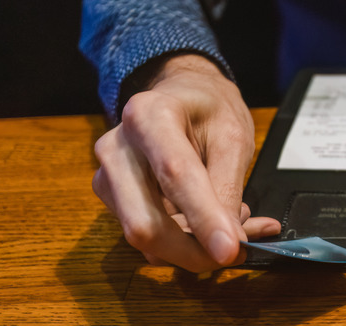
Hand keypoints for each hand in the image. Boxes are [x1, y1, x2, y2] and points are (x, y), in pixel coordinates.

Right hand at [92, 54, 280, 271]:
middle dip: (193, 250)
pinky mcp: (111, 198)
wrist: (182, 95)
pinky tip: (210, 220)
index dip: (203, 218)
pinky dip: (184, 242)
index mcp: (148, 115)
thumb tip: (230, 241)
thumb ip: (229, 188)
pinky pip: (147, 236)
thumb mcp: (233, 137)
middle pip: (145, 223)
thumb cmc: (208, 110)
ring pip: (144, 237)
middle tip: (237, 250)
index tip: (230, 250)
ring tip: (229, 217)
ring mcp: (107, 176)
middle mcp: (116, 147)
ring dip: (193, 245)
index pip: (175, 175)